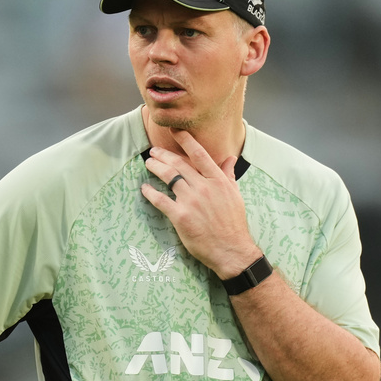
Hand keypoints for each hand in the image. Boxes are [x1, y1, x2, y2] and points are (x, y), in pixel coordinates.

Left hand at [141, 130, 260, 277]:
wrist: (231, 249)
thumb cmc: (234, 223)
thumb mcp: (235, 195)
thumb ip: (228, 175)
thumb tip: (229, 158)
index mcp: (218, 180)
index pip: (199, 154)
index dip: (186, 140)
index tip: (175, 131)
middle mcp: (204, 187)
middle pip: (179, 164)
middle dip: (163, 155)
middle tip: (153, 151)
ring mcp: (191, 201)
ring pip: (169, 177)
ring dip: (156, 168)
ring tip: (149, 163)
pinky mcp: (180, 217)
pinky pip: (161, 200)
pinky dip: (151, 193)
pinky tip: (145, 188)